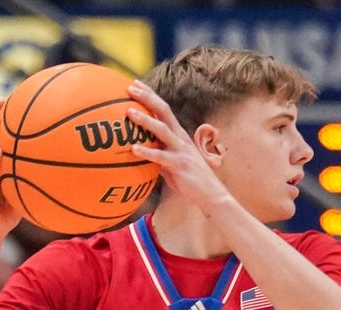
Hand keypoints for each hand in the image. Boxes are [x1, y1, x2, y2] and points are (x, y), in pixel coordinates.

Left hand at [125, 80, 231, 213]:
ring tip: (129, 113)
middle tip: (130, 87)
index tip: (135, 84)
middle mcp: (180, 138)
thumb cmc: (189, 180)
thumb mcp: (172, 162)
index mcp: (178, 135)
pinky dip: (147, 152)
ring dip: (145, 120)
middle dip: (147, 97)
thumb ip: (159, 153)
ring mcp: (181, 150)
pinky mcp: (180, 165)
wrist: (211, 195)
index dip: (150, 95)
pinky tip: (133, 149)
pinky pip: (161, 157)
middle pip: (164, 111)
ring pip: (162, 130)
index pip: (163, 109)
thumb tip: (140, 151)